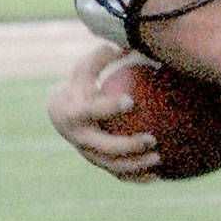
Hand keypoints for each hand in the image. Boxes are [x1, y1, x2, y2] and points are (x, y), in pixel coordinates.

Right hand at [46, 43, 161, 179]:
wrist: (60, 113)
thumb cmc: (79, 85)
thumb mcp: (84, 68)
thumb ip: (101, 57)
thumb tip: (127, 42)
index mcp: (75, 113)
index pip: (92, 111)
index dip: (109, 107)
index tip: (130, 100)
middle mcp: (80, 138)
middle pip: (104, 147)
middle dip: (127, 145)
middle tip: (152, 138)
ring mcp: (89, 155)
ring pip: (112, 166)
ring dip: (136, 166)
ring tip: (160, 159)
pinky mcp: (99, 164)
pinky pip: (119, 175)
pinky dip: (138, 178)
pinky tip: (161, 175)